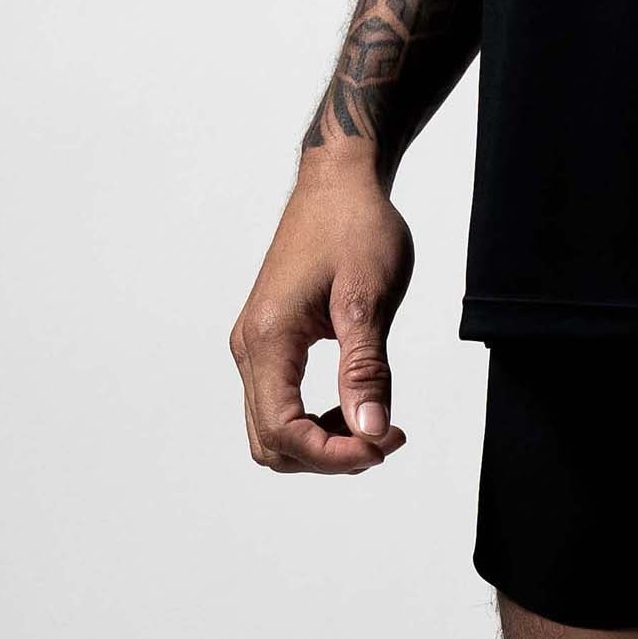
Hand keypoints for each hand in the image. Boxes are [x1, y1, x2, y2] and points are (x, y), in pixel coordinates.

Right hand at [232, 151, 416, 471]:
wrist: (338, 183)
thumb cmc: (355, 227)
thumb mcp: (369, 300)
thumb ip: (366, 371)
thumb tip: (368, 431)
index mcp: (269, 338)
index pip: (283, 430)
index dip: (334, 454)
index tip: (384, 444)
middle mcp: (250, 346)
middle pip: (270, 442)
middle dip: (328, 455)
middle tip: (386, 436)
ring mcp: (255, 345)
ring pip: (273, 429)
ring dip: (323, 442)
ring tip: (377, 423)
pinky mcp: (270, 341)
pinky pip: (280, 403)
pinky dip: (316, 420)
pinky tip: (357, 404)